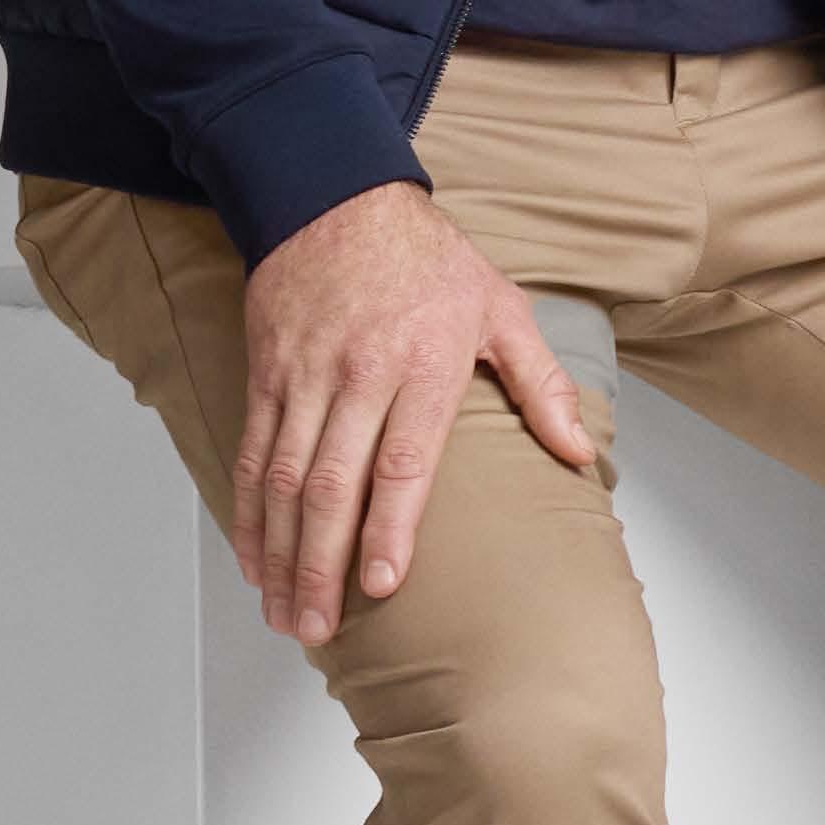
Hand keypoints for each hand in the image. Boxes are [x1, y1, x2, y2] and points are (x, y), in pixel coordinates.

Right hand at [233, 181, 591, 646]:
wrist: (336, 196)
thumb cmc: (428, 258)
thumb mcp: (502, 308)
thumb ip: (540, 384)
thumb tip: (578, 451)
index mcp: (423, 366)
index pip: (401, 463)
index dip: (388, 528)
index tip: (381, 585)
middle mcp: (358, 377)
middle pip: (330, 486)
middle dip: (320, 566)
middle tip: (316, 628)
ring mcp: (305, 378)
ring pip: (280, 480)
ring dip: (278, 553)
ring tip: (284, 612)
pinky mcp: (267, 375)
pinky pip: (250, 454)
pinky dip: (247, 513)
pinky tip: (254, 557)